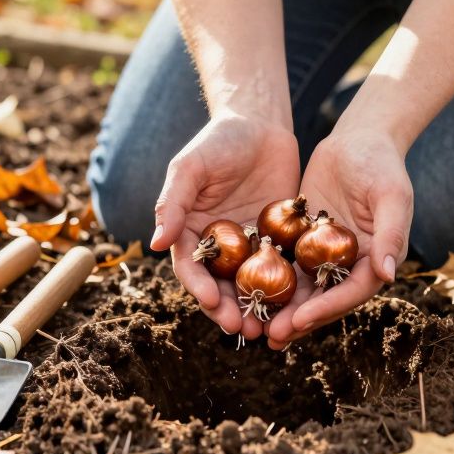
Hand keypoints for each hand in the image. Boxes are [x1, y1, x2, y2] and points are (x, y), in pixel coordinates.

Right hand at [150, 113, 300, 338]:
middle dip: (229, 310)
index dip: (199, 288)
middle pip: (220, 286)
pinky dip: (287, 290)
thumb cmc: (218, 141)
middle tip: (243, 328)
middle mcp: (218, 246)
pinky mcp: (278, 241)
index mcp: (190, 232)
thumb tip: (155, 243)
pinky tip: (297, 306)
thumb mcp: (190, 167)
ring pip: (251, 285)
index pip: (191, 268)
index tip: (211, 302)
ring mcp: (249, 246)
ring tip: (269, 330)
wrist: (260, 124)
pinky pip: (282, 269)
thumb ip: (172, 203)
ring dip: (257, 309)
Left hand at [265, 129, 412, 348]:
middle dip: (298, 319)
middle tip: (271, 336)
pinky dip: (268, 278)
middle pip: (324, 300)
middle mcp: (350, 263)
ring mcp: (325, 253)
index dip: (326, 309)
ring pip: (302, 288)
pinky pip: (286, 263)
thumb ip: (390, 234)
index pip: (350, 293)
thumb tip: (387, 275)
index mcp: (376, 260)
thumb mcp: (391, 195)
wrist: (360, 138)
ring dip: (281, 308)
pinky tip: (244, 291)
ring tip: (256, 327)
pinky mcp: (304, 239)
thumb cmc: (382, 164)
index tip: (299, 320)